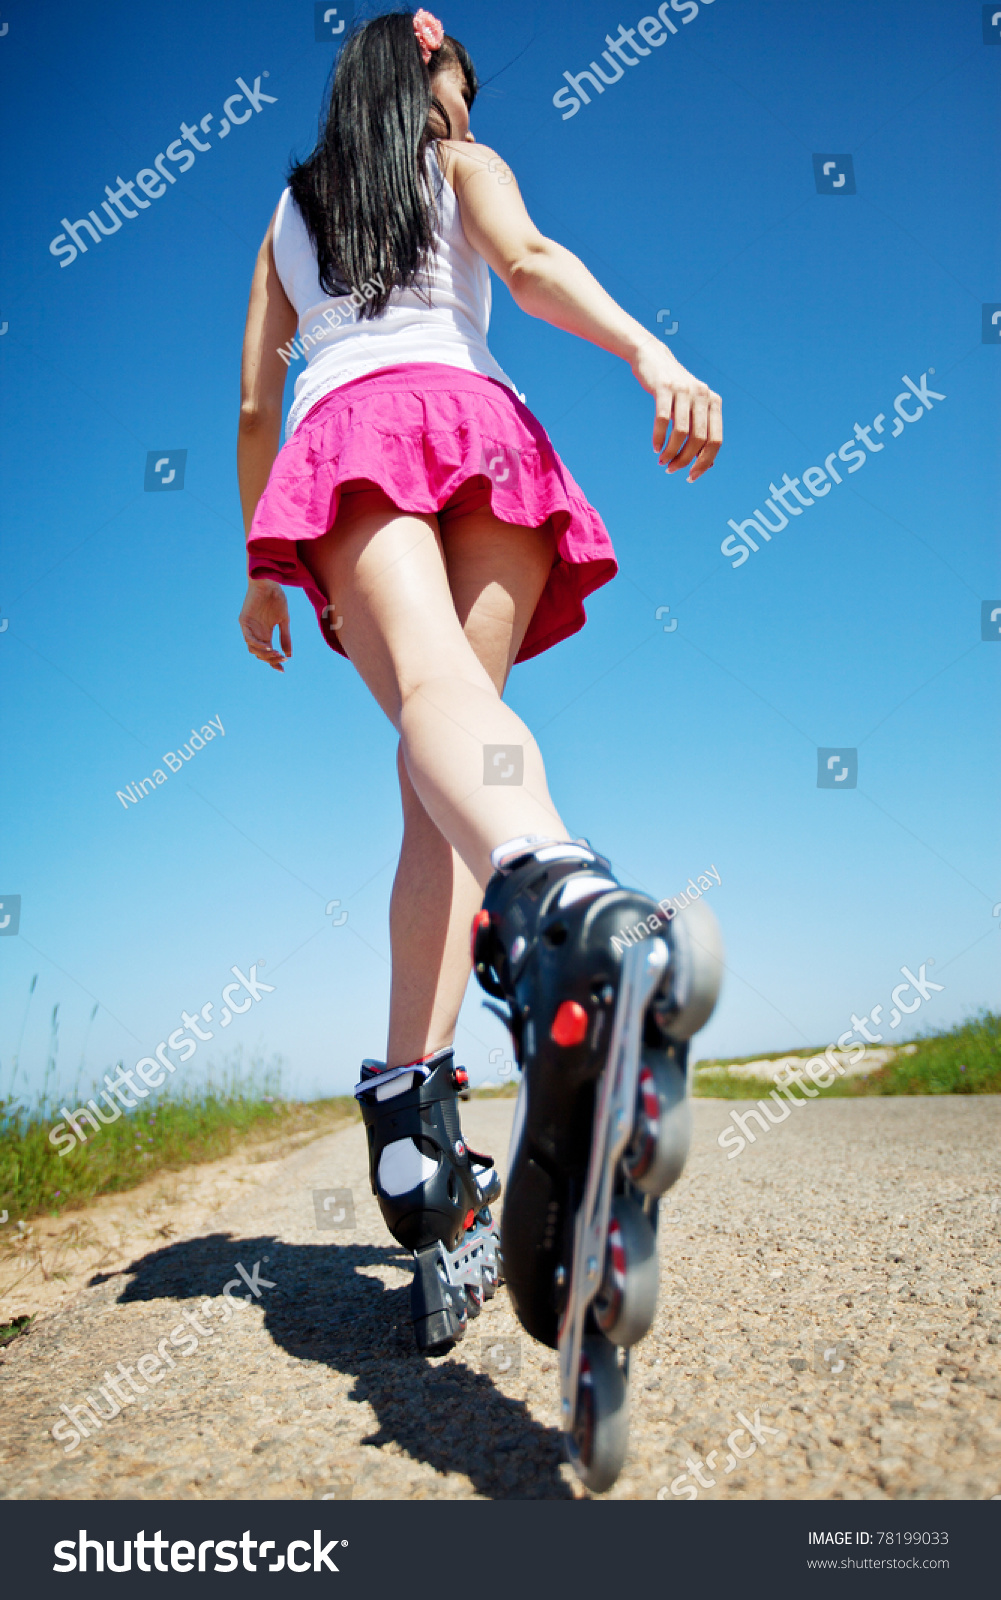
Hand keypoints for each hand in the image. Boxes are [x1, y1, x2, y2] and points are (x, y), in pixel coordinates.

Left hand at [239, 578, 291, 670]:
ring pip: (253, 649)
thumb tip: (288, 655)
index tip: (283, 670)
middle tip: (281, 658)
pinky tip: (267, 647)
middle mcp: (256, 632)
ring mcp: (249, 628)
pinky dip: (257, 644)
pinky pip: (248, 638)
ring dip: (265, 654)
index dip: (274, 662)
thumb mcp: (284, 621)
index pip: (268, 652)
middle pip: (260, 654)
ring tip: (276, 654)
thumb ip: (285, 637)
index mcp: (265, 633)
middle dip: (271, 659)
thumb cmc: (277, 598)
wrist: (269, 582)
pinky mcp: (244, 621)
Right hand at [631, 339, 721, 482]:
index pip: (715, 440)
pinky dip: (659, 438)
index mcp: (714, 402)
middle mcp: (703, 395)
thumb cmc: (674, 391)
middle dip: (685, 460)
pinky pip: (663, 420)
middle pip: (699, 439)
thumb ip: (701, 431)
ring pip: (681, 433)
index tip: (691, 476)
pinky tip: (655, 448)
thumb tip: (709, 464)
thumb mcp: (691, 409)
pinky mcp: (665, 388)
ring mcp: (684, 390)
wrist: (653, 359)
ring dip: (671, 453)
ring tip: (662, 462)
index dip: (705, 462)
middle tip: (671, 469)